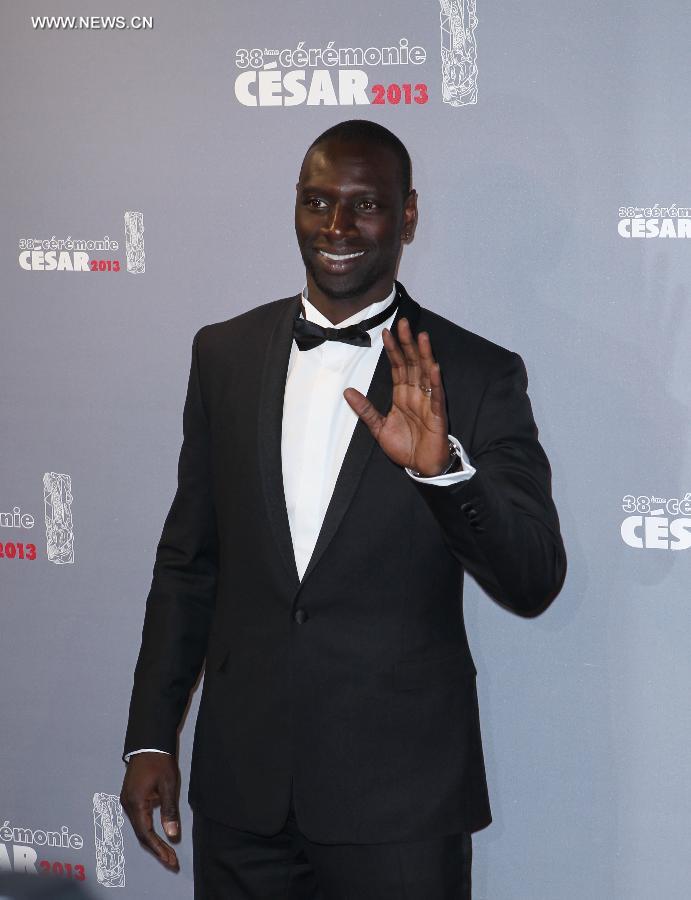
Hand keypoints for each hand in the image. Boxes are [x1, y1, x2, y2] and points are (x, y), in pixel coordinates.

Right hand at [120, 752, 180, 869]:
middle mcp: (128, 805)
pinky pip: (139, 819)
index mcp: (135, 803)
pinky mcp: (131, 797)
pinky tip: (161, 836)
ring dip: (153, 841)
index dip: (159, 849)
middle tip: (172, 862)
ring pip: (140, 828)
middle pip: (141, 834)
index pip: (146, 834)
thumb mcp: (168, 785)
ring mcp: (128, 801)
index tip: (171, 860)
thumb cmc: (159, 761)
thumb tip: (172, 835)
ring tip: (168, 853)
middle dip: (157, 849)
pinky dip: (149, 830)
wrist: (148, 742)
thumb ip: (169, 811)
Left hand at [344, 317, 450, 475]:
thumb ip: (365, 409)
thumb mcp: (378, 427)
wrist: (422, 467)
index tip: (386, 332)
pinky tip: (434, 366)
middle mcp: (417, 394)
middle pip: (412, 363)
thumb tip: (347, 391)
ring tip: (421, 336)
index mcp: (402, 395)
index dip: (392, 350)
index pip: (398, 367)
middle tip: (403, 323)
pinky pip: (437, 395)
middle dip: (407, 344)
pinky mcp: (438, 414)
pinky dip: (436, 381)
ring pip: (427, 373)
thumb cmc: (405, 446)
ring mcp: (429, 402)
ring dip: (424, 355)